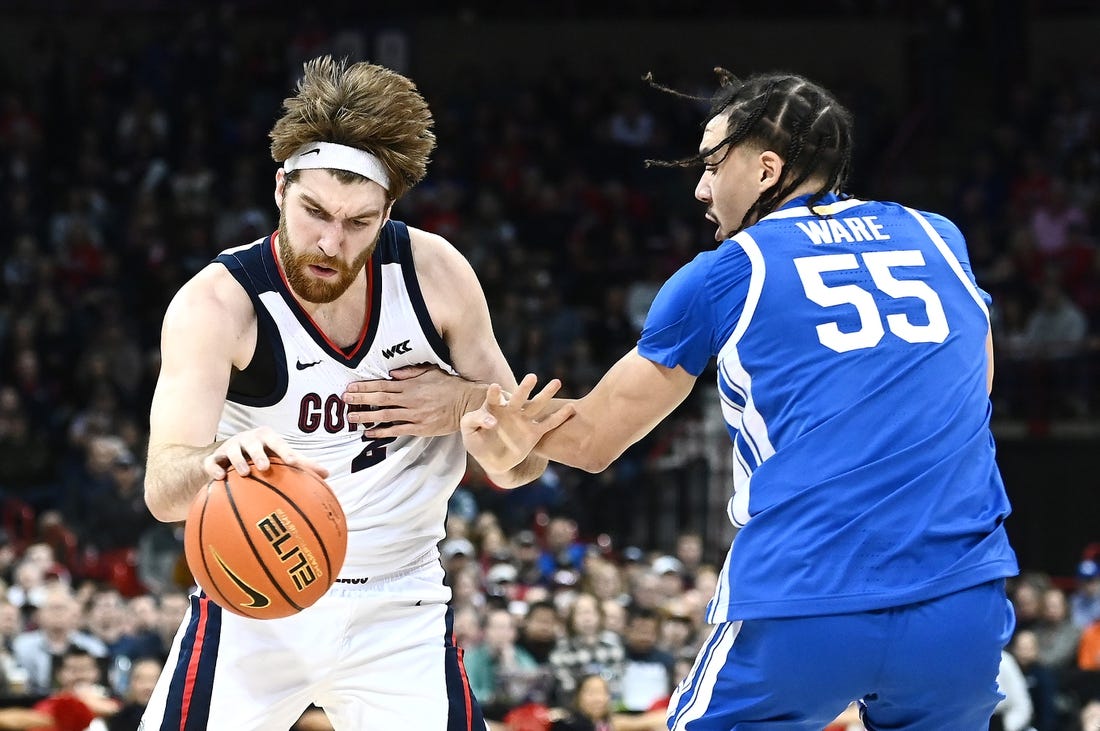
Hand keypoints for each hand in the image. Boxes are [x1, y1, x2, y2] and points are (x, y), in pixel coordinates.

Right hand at [203, 426, 328, 480]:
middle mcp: (247, 440)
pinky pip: (212, 462)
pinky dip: (215, 469)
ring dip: (238, 461)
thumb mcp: (279, 456)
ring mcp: (229, 447)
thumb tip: (327, 474)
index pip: (278, 443)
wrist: (226, 455)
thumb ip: (302, 464)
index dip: (285, 451)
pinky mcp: (214, 458)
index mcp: (266, 439)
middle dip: (259, 453)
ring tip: (244, 473)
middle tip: (265, 467)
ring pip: (232, 451)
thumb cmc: (261, 454)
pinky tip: (219, 478)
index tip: (293, 463)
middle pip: (253, 443)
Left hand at [343, 364, 481, 436]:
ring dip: (366, 416)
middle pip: (380, 399)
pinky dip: (382, 431)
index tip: (350, 387)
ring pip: (385, 415)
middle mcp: (410, 399)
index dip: (365, 387)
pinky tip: (369, 432)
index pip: (383, 385)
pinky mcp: (419, 428)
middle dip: (360, 399)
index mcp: (411, 385)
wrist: (467, 403)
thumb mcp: (431, 371)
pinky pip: (397, 430)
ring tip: (350, 417)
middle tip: (344, 400)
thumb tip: (392, 373)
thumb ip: (411, 372)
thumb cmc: (449, 385)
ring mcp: (414, 415)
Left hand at [461, 374, 574, 474]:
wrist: (491, 459)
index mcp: (493, 407)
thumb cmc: (477, 441)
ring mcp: (523, 420)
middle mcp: (510, 410)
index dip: (495, 393)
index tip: (495, 388)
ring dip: (546, 394)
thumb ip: (473, 421)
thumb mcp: (468, 432)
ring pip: (537, 405)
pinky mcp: (534, 432)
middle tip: (532, 377)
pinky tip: (571, 408)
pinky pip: (548, 424)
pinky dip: (559, 417)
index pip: (494, 398)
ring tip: (557, 382)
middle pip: (519, 397)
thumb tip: (492, 421)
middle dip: (525, 388)